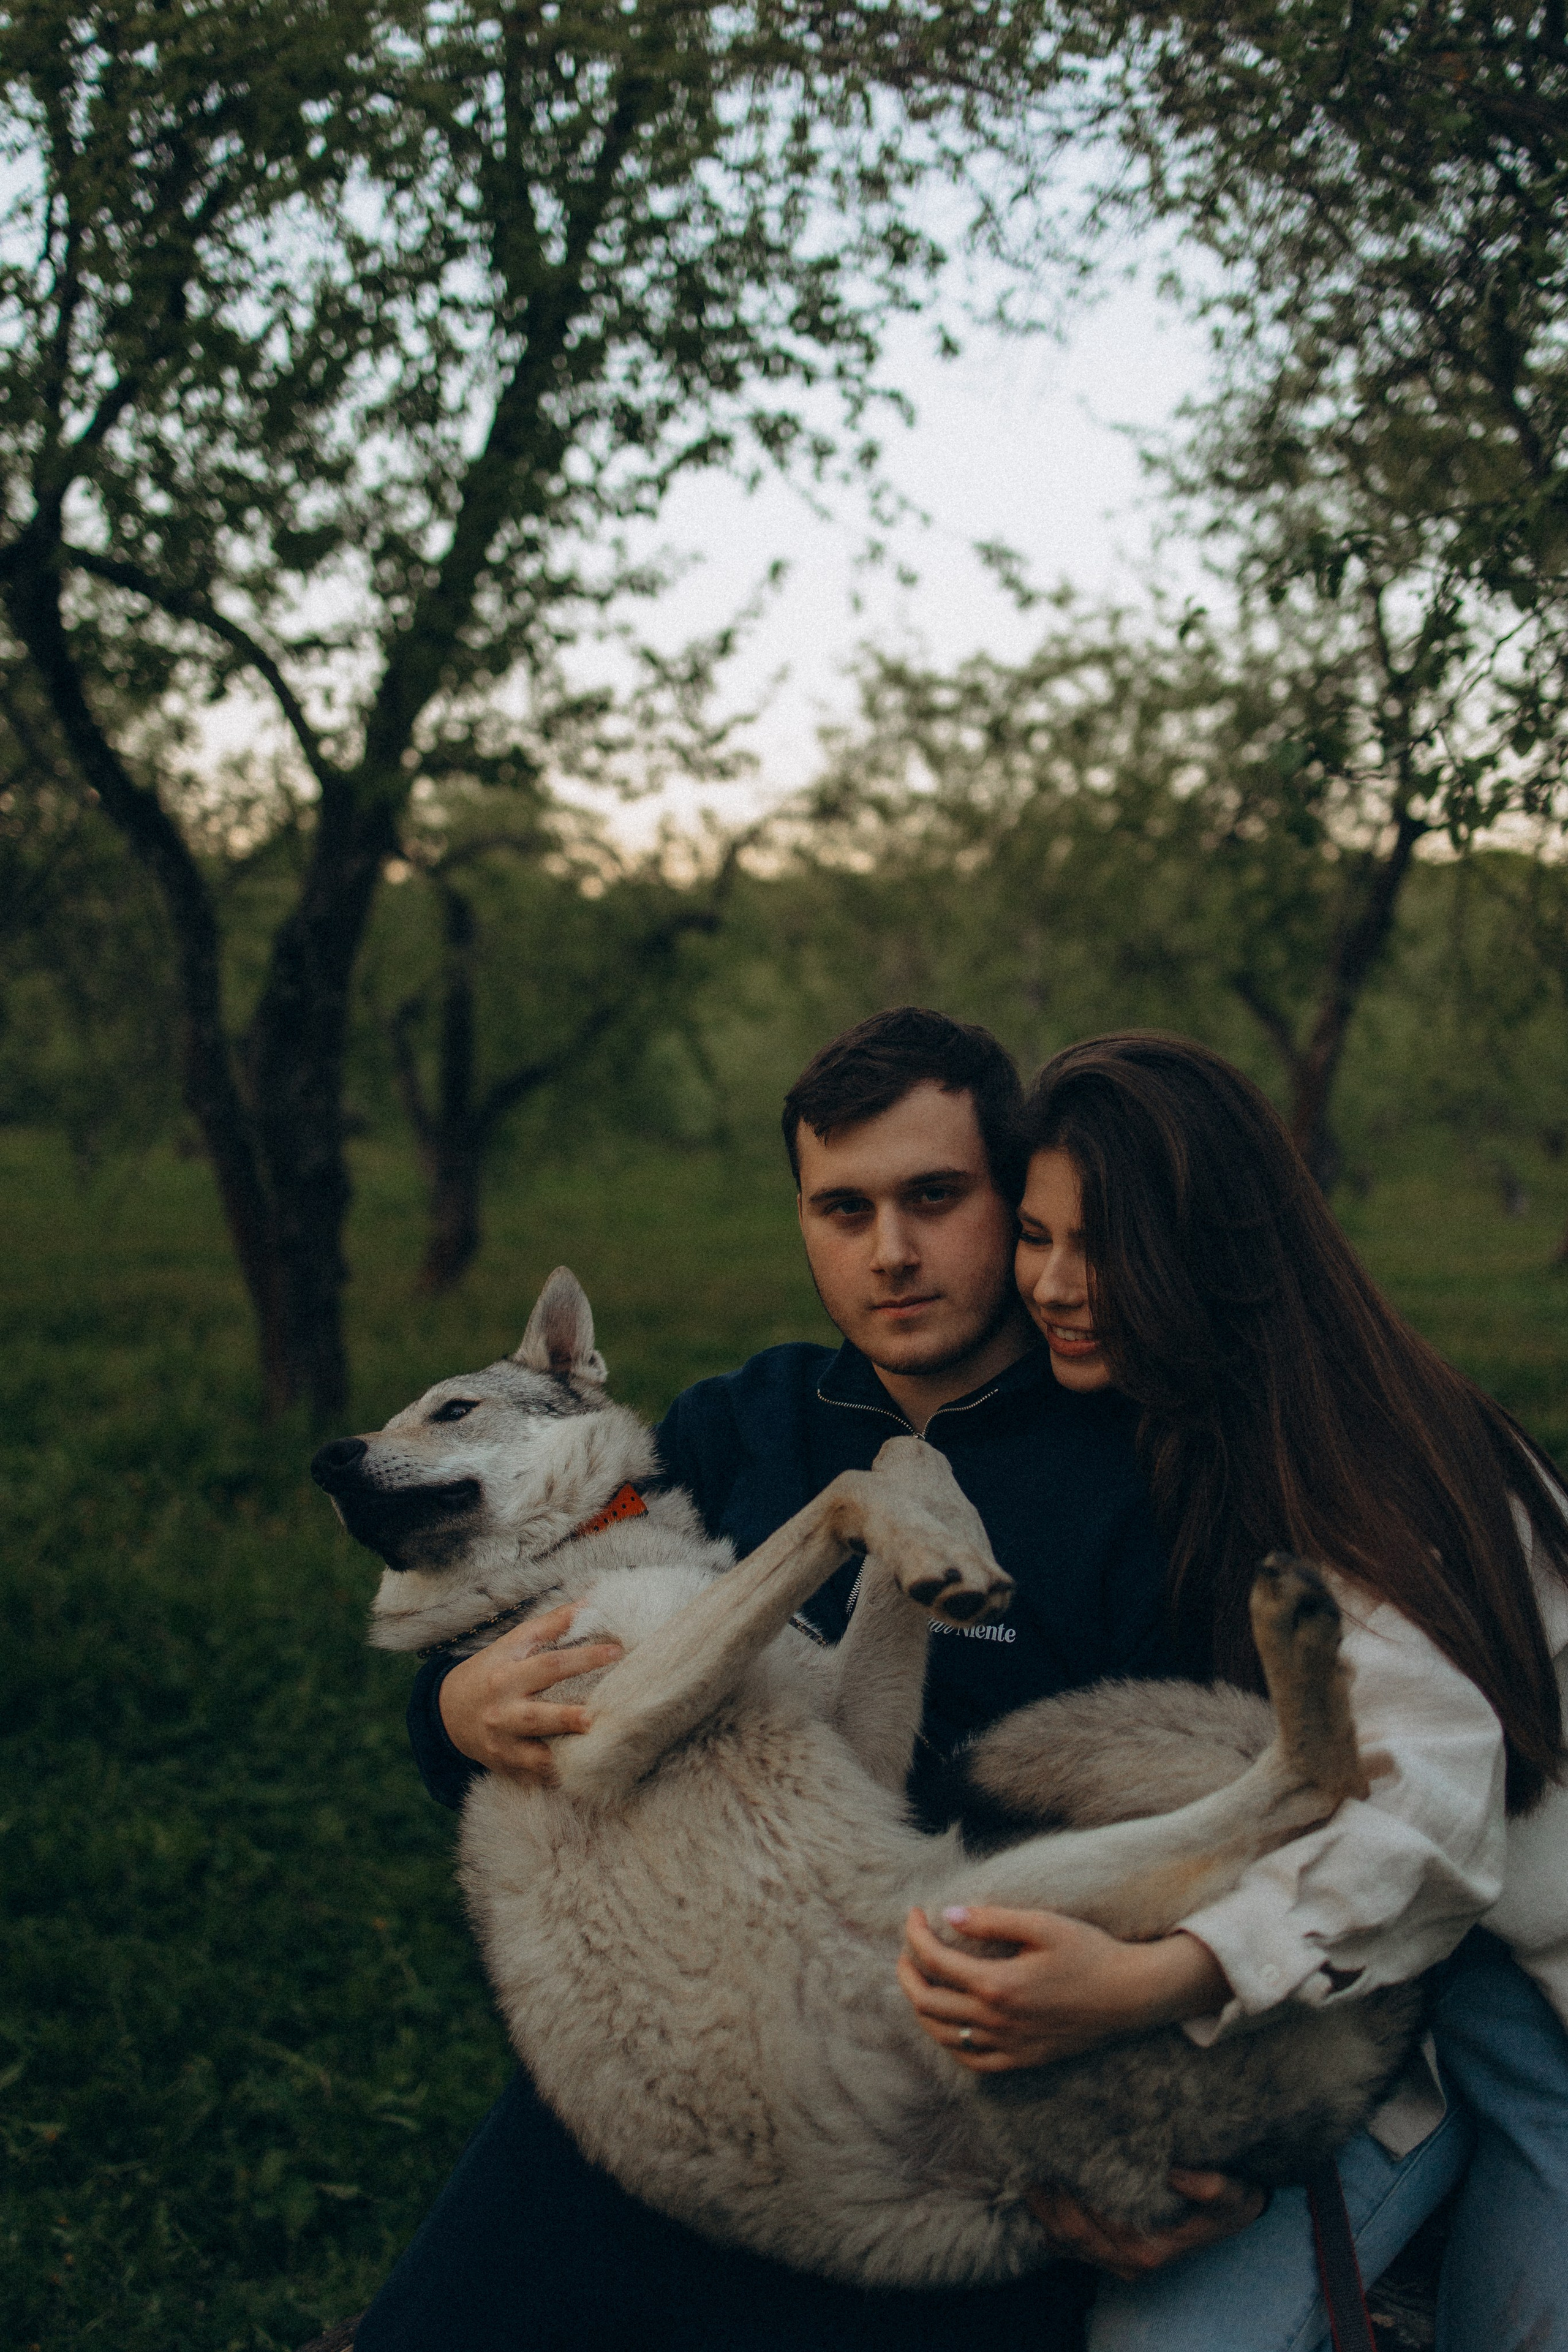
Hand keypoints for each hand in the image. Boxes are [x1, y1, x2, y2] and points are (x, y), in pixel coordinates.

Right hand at [438, 1603, 622, 1780]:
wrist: (448, 1713)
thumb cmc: (491, 1670)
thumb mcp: (513, 1643)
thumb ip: (552, 1624)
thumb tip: (591, 1601)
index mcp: (507, 1676)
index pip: (549, 1665)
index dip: (583, 1658)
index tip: (616, 1652)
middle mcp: (503, 1712)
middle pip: (537, 1717)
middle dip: (566, 1719)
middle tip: (594, 1719)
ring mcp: (502, 1744)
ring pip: (535, 1757)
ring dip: (563, 1758)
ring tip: (594, 1756)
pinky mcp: (505, 1768)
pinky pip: (533, 1779)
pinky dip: (554, 1780)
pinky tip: (579, 1779)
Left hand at [897, 1904, 1229, 2068]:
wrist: (1130, 1996)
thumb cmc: (1089, 1952)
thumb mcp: (1042, 1925)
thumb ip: (992, 1921)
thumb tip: (948, 1914)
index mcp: (997, 1984)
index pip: (934, 1961)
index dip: (915, 1934)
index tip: (915, 1913)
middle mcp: (996, 2021)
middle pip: (927, 2002)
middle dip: (907, 1971)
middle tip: (907, 1947)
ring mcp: (1009, 2046)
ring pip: (943, 2035)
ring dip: (922, 2006)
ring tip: (921, 1980)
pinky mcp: (1023, 2060)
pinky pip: (972, 2061)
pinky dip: (950, 2041)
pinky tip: (950, 2023)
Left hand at [1026, 2171, 1266, 2279]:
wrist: (1233, 2218)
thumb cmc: (1229, 2201)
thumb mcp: (1232, 2194)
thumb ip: (1210, 2186)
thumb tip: (1176, 2174)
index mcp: (1149, 2250)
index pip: (1094, 2223)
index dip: (1071, 2192)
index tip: (1059, 2156)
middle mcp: (1129, 2263)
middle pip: (1072, 2233)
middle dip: (1049, 2199)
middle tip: (1037, 2159)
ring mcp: (1117, 2264)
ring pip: (1064, 2243)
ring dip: (1044, 2210)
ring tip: (1032, 2173)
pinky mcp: (1111, 2257)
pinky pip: (1068, 2249)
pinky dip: (1049, 2226)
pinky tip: (1040, 2199)